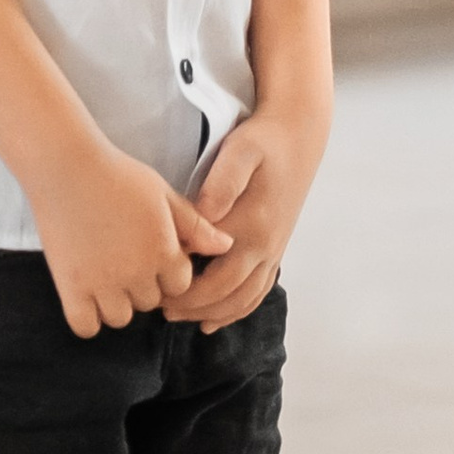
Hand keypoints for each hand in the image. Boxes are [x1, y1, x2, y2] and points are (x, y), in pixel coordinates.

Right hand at [29, 131, 231, 337]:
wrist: (67, 165)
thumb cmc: (119, 174)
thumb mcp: (163, 193)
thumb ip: (196, 225)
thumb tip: (227, 246)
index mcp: (163, 251)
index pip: (180, 285)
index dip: (169, 270)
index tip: (152, 251)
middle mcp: (136, 273)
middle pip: (150, 302)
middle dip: (143, 284)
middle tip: (125, 255)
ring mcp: (102, 284)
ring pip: (121, 318)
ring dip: (117, 302)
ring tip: (106, 271)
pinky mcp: (71, 289)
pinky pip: (86, 326)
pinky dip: (88, 317)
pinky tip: (86, 292)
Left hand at [162, 98, 327, 329]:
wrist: (299, 134)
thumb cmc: (263, 141)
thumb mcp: (240, 151)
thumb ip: (222, 184)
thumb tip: (203, 216)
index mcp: (251, 227)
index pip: (213, 274)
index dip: (183, 288)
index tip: (155, 288)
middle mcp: (264, 246)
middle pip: (225, 294)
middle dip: (191, 306)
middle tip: (159, 306)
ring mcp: (273, 251)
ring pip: (243, 299)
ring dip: (211, 313)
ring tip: (179, 315)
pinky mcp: (276, 249)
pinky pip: (258, 292)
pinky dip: (236, 310)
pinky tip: (213, 319)